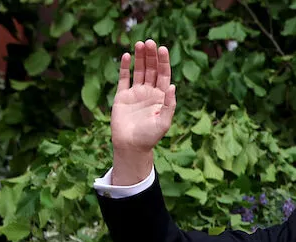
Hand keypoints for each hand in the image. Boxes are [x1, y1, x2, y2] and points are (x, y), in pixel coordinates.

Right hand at [110, 40, 176, 181]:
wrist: (130, 145)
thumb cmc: (149, 137)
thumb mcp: (163, 122)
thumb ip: (169, 105)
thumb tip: (173, 86)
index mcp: (162, 98)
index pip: (164, 75)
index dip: (164, 62)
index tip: (162, 49)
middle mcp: (150, 93)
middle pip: (152, 69)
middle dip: (151, 56)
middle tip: (150, 42)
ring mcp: (136, 93)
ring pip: (139, 70)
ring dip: (140, 57)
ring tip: (140, 44)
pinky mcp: (122, 96)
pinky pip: (124, 78)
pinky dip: (125, 67)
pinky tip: (126, 56)